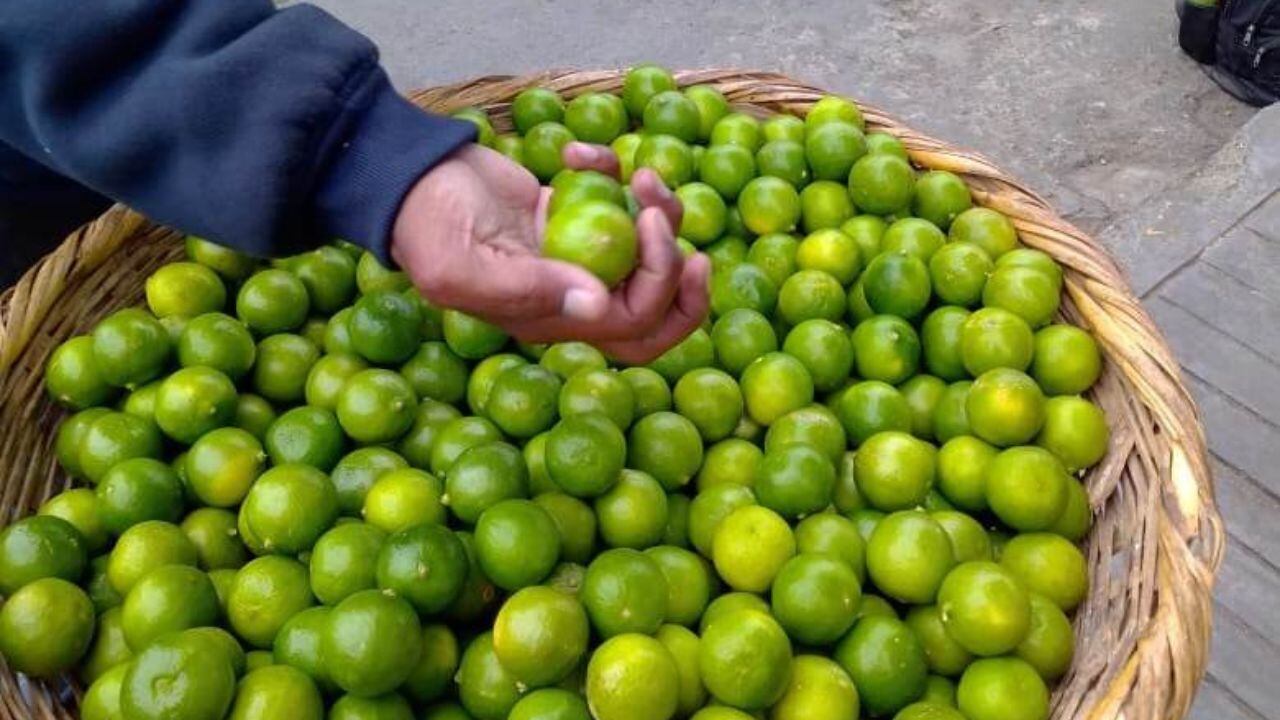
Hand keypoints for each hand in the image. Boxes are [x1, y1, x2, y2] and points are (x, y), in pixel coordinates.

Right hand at [391, 142, 709, 363]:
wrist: (404, 176)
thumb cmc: (426, 224)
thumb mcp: (463, 266)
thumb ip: (529, 289)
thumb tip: (597, 304)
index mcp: (551, 321)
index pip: (634, 326)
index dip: (662, 286)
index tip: (652, 226)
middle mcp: (571, 296)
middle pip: (655, 306)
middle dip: (679, 266)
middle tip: (666, 214)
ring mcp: (574, 255)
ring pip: (646, 252)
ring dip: (658, 210)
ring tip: (640, 172)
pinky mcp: (570, 214)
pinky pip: (614, 202)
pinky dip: (611, 172)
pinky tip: (577, 152)